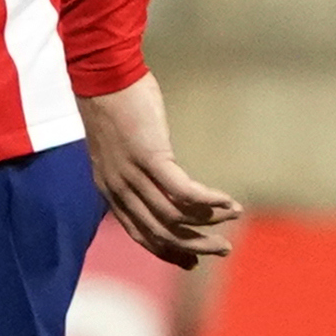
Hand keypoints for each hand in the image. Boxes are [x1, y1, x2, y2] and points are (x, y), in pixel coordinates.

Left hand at [79, 74, 241, 267]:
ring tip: (233, 217)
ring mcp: (134, 175)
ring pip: (174, 217)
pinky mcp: (151, 157)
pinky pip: (184, 192)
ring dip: (209, 222)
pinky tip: (228, 201)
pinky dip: (209, 202)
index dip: (168, 252)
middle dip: (194, 245)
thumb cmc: (115, 105)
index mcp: (110, 190)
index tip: (192, 260)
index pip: (141, 234)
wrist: (102, 75)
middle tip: (222, 249)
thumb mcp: (118, 148)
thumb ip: (132, 170)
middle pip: (160, 233)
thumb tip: (157, 178)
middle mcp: (119, 189)